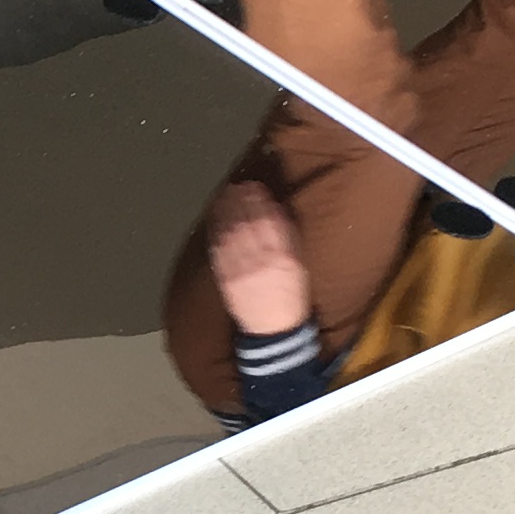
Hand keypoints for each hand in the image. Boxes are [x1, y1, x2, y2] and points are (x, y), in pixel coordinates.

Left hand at [205, 179, 313, 337]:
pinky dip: (216, 227)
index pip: (267, 219)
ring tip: (225, 194)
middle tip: (236, 185)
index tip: (253, 185)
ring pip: (229, 231)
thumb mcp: (299, 263)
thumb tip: (273, 207)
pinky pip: (217, 247)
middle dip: (239, 200)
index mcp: (283, 255)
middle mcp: (260, 260)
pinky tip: (215, 215)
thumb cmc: (291, 294)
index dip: (258, 199)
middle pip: (246, 221)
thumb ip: (287, 235)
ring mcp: (239, 269)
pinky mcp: (224, 277)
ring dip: (225, 209)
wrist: (273, 328)